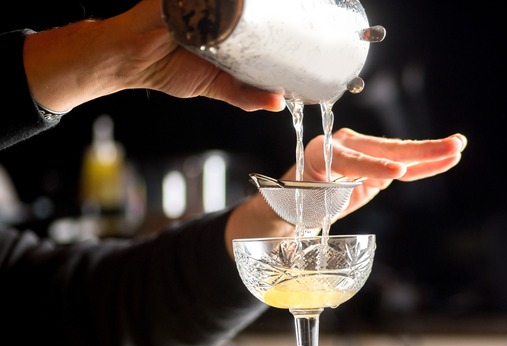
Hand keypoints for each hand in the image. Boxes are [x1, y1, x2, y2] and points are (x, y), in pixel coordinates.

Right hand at [23, 0, 285, 112]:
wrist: (125, 58)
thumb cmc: (165, 68)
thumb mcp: (215, 84)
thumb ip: (246, 95)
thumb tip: (279, 103)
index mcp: (229, 27)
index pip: (262, 18)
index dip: (284, 20)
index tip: (310, 26)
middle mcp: (218, 7)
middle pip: (254, 3)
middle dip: (276, 7)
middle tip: (302, 11)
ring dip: (252, 1)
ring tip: (284, 3)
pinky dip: (226, 0)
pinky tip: (231, 3)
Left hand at [224, 128, 466, 254]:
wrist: (288, 208)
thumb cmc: (284, 208)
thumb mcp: (284, 208)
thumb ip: (296, 203)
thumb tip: (303, 202)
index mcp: (318, 154)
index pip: (350, 159)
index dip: (372, 167)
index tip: (396, 173)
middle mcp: (342, 148)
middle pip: (383, 149)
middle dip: (416, 150)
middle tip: (445, 148)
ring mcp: (362, 156)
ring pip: (399, 155)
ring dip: (430, 153)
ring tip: (457, 147)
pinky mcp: (375, 170)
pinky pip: (403, 168)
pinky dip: (425, 165)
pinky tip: (447, 159)